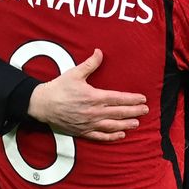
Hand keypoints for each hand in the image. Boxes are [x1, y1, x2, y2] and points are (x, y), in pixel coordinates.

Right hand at [28, 49, 148, 140]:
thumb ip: (90, 64)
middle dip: (134, 111)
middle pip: (119, 112)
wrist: (42, 105)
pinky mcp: (83, 131)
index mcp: (94, 97)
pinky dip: (111, 136)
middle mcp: (94, 112)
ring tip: (137, 123)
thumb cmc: (59, 88)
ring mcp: (89, 123)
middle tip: (146, 110)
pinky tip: (120, 135)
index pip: (118, 98)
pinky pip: (100, 136)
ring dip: (126, 124)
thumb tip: (100, 52)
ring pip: (112, 125)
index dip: (132, 99)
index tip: (142, 98)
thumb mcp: (74, 73)